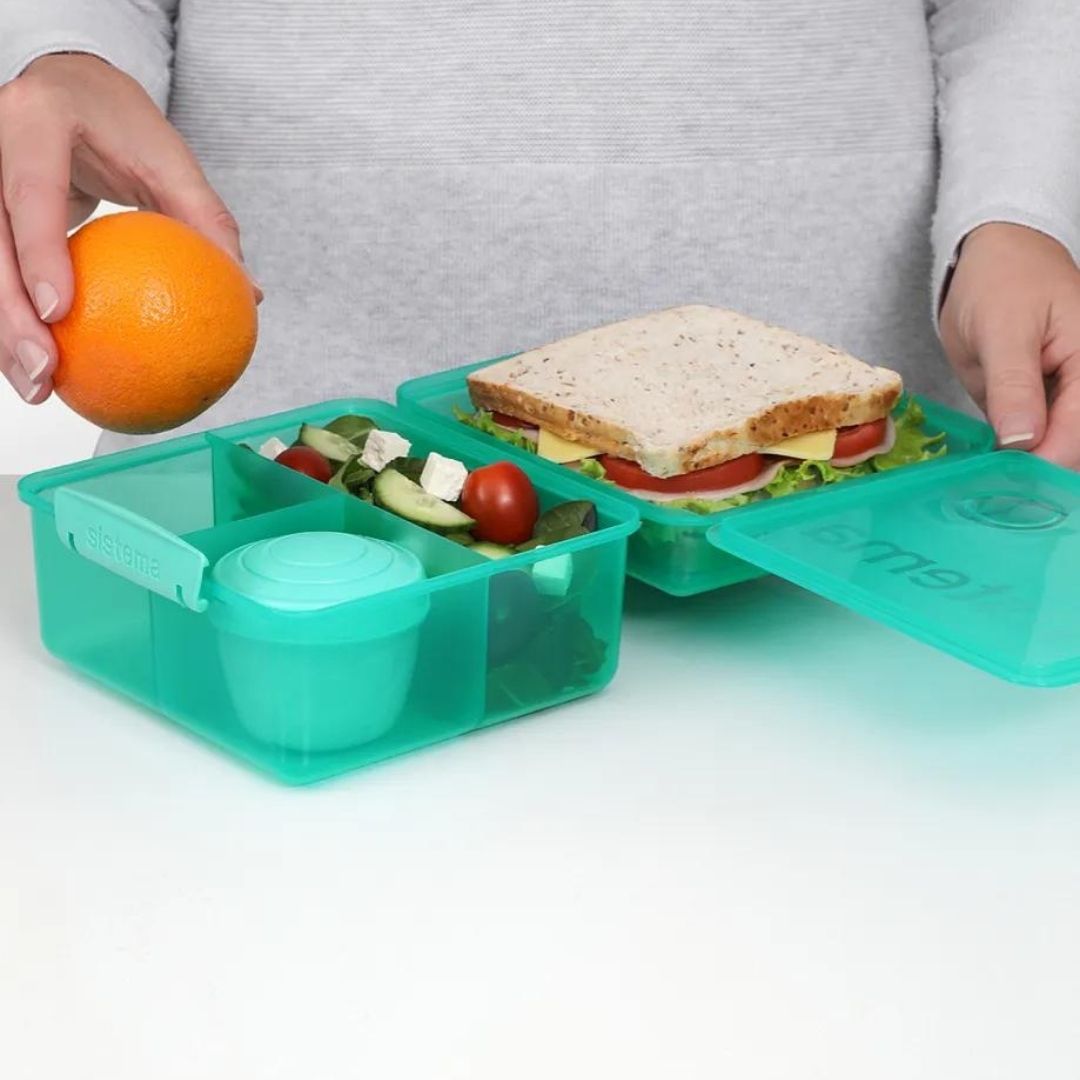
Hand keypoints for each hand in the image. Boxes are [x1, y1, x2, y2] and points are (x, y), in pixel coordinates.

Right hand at [0, 53, 257, 404]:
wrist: (68, 85)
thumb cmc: (123, 123)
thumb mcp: (171, 161)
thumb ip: (208, 223)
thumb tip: (250, 294)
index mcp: (37, 122)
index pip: (31, 195)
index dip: (39, 254)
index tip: (60, 312)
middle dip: (10, 315)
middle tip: (44, 373)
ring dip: (4, 332)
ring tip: (37, 388)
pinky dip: (16, 318)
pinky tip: (38, 365)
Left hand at [940, 221, 1079, 467]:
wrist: (996, 255)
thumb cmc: (1002, 280)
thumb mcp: (1002, 330)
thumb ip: (1014, 386)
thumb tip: (1023, 441)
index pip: (1075, 434)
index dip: (1041, 466)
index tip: (1001, 487)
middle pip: (1072, 448)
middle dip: (1034, 473)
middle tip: (988, 493)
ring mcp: (1072, 393)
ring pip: (1058, 448)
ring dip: (1027, 469)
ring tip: (992, 483)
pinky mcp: (1053, 400)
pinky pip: (1041, 437)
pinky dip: (1019, 455)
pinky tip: (996, 465)